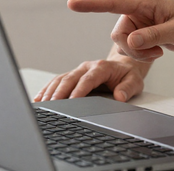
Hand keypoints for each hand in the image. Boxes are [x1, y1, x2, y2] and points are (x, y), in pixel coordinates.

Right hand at [34, 52, 149, 101]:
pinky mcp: (72, 76)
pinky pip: (57, 82)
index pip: (88, 79)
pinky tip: (39, 99)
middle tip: (52, 105)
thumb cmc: (128, 76)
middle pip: (70, 79)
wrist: (124, 67)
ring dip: (50, 92)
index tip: (72, 101)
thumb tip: (120, 96)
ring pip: (61, 80)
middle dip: (60, 92)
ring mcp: (78, 71)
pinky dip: (47, 90)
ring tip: (42, 105)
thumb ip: (128, 88)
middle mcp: (87, 67)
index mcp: (101, 67)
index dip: (79, 90)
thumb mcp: (135, 82)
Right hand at [69, 0, 173, 61]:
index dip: (92, 4)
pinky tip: (159, 53)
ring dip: (138, 54)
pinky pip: (131, 49)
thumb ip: (153, 36)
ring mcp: (139, 23)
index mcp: (146, 2)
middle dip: (132, 49)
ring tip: (159, 52)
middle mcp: (139, 11)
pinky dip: (142, 56)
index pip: (114, 2)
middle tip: (155, 53)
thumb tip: (131, 42)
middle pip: (118, 34)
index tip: (72, 4)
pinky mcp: (142, 34)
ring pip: (123, 44)